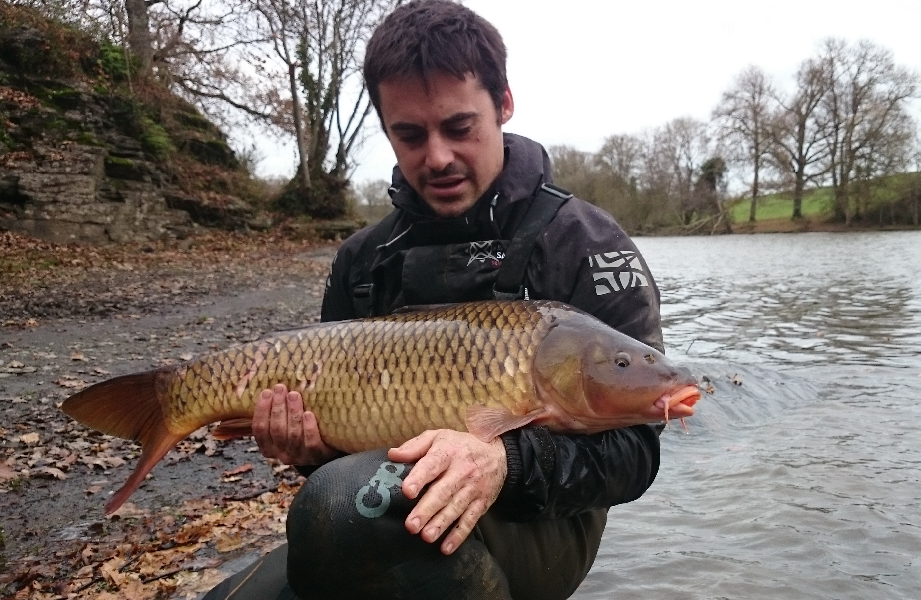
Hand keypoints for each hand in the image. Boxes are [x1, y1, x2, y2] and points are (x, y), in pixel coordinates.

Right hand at [252, 384, 337, 465]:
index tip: (267, 392)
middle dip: (278, 407)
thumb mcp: (285, 424)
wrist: (328, 447)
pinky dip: (308, 428)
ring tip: (294, 395)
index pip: (260, 430)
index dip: (262, 410)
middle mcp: (282, 454)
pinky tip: (308, 413)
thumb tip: (273, 386)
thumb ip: (277, 411)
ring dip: (293, 413)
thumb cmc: (301, 431)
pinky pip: (311, 443)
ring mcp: (300, 457)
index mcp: (269, 447)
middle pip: (277, 430)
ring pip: (293, 435)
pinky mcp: (317, 456)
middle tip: (281, 388)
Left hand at [388, 430, 506, 555]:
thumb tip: (392, 455)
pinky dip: (458, 535)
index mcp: (448, 452)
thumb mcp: (438, 437)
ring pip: (455, 508)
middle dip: (427, 509)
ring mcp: (473, 489)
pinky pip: (470, 521)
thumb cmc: (460, 446)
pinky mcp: (481, 503)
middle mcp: (462, 471)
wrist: (499, 454)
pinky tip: (446, 547)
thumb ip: (414, 447)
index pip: (432, 465)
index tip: (407, 491)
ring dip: (441, 524)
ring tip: (426, 536)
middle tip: (411, 525)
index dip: (419, 478)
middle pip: (443, 492)